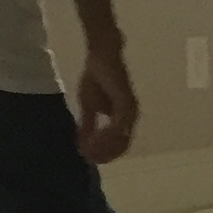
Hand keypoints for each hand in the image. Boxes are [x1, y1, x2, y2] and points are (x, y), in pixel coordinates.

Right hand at [74, 40, 139, 163]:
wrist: (100, 55)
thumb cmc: (97, 76)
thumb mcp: (89, 105)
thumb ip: (88, 124)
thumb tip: (82, 143)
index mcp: (124, 119)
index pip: (118, 145)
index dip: (103, 154)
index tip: (87, 157)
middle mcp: (130, 118)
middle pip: (120, 147)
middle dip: (103, 154)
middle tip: (86, 157)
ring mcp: (130, 111)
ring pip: (119, 140)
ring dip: (102, 147)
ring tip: (87, 149)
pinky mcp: (125, 103)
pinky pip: (116, 127)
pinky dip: (104, 136)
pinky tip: (91, 139)